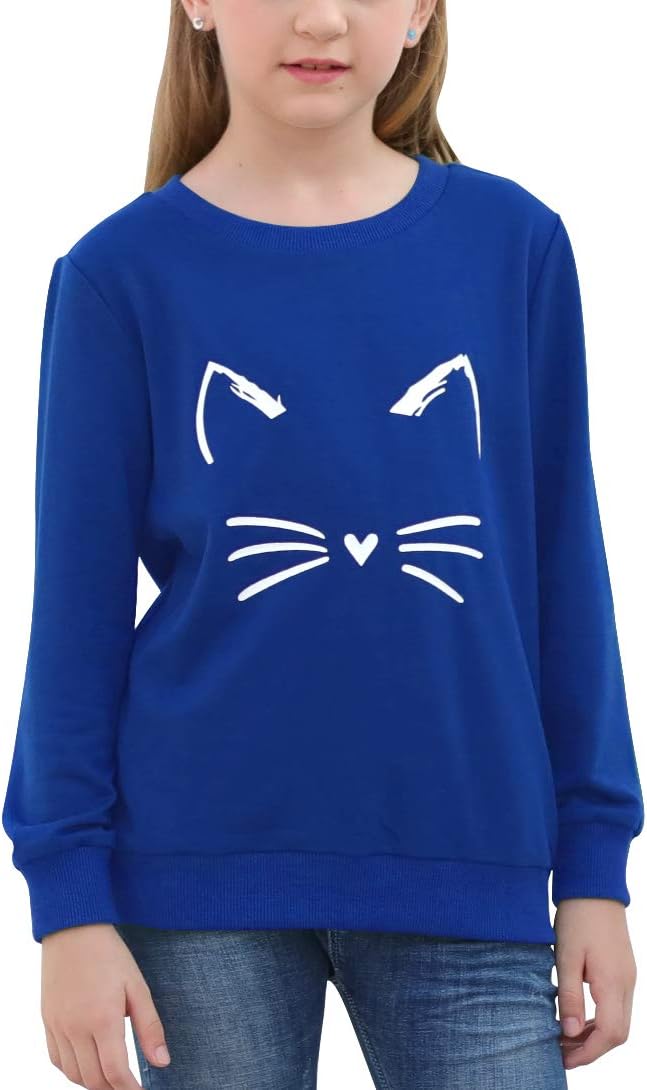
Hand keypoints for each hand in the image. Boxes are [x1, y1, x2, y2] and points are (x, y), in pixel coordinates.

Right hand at [41, 923, 170, 1087]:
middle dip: (114, 1088)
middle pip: (94, 1078)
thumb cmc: (109, 954)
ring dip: (93, 1082)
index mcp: (102, 1019)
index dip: (130, 1089)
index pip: (115, 1072)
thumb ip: (149, 1027)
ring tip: (112, 1077)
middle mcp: (75, 1027)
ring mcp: (57, 1026)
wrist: (73, 929)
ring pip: (73, 1074)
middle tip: (130, 1085)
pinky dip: (72, 1070)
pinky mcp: (47, 1021)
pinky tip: (87, 1064)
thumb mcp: (137, 986)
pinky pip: (57, 1059)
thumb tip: (162, 1062)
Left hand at [554, 898, 636, 1068]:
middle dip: (591, 1049)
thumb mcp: (566, 956)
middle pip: (617, 1034)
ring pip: (619, 1022)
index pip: (608, 1034)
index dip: (587, 1053)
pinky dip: (599, 1019)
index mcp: (613, 983)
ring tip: (565, 1038)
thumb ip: (569, 996)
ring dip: (595, 1035)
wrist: (595, 886)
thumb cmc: (578, 917)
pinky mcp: (623, 970)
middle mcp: (627, 984)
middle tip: (561, 1052)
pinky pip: (617, 1006)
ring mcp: (628, 977)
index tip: (564, 1059)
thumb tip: (568, 1033)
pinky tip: (577, 1017)